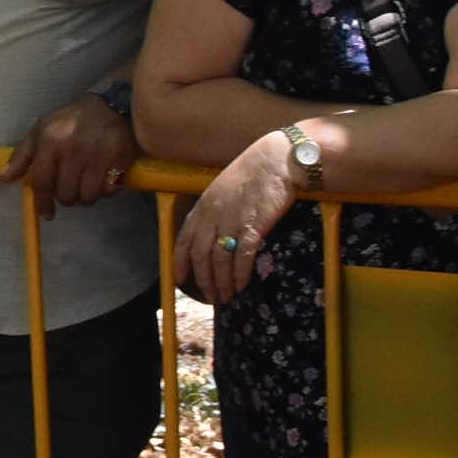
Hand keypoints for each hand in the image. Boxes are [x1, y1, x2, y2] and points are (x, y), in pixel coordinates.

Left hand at [2, 93, 136, 217]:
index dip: (43, 202)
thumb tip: (4, 178)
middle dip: (67, 196)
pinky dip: (105, 190)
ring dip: (86, 196)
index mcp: (51, 140)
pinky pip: (109, 192)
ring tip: (87, 183)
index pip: (43, 182)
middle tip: (71, 186)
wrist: (111, 106)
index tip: (47, 214)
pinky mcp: (121, 160)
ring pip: (87, 197)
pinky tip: (104, 178)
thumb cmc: (71, 121)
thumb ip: (22, 155)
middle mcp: (73, 149)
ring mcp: (98, 156)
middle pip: (66, 195)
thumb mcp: (41, 130)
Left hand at [178, 131, 303, 302]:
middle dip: (203, 280)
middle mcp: (213, 215)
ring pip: (219, 261)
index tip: (180, 279)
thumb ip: (214, 212)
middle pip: (200, 256)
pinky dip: (239, 274)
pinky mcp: (253, 226)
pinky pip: (241, 257)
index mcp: (203, 205)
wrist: (276, 160)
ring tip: (226, 296)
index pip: (184, 239)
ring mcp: (231, 221)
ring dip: (221, 282)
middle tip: (210, 296)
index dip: (180, 262)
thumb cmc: (253, 173)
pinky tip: (241, 285)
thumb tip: (213, 236)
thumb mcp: (223, 190)